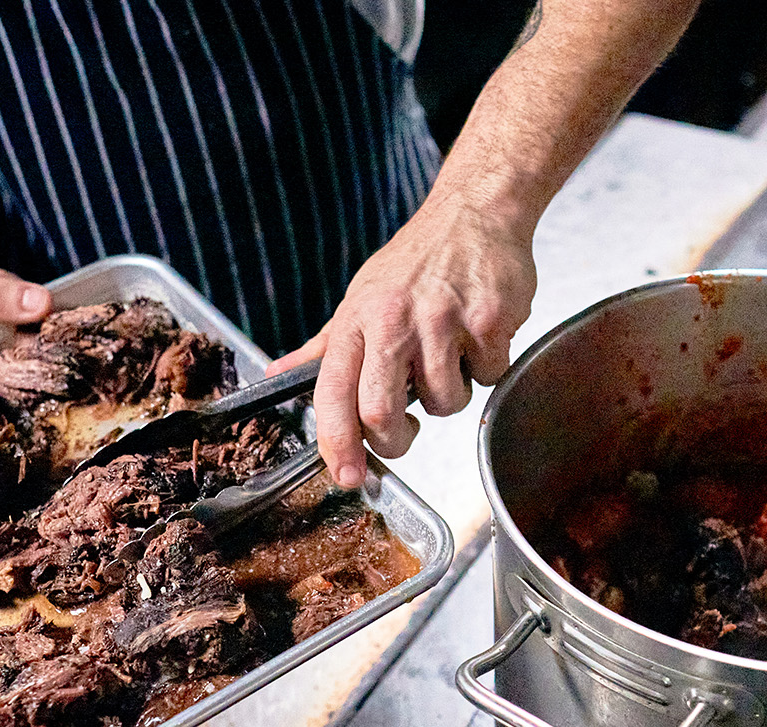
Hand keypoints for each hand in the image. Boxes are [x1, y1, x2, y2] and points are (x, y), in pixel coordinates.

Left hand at [268, 195, 534, 488]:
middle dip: (397, 440)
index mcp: (357, 321)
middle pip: (382, 412)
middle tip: (407, 433)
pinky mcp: (488, 319)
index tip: (348, 475)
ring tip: (450, 358)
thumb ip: (324, 346)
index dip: (337, 443)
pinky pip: (488, 376)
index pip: (333, 393)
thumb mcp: (360, 298)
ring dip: (451, 396)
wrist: (474, 212)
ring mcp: (443, 320)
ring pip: (445, 402)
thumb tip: (278, 374)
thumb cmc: (416, 261)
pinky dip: (487, 368)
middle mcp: (394, 321)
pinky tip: (480, 336)